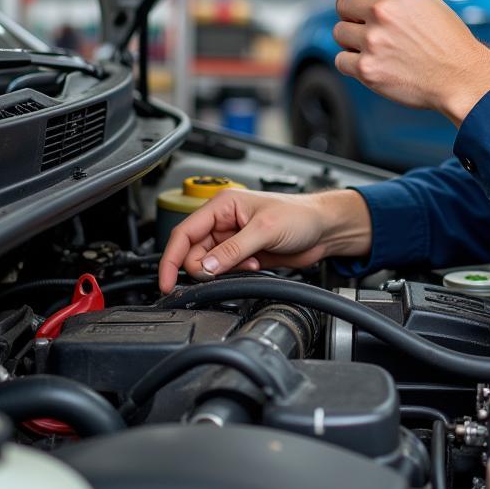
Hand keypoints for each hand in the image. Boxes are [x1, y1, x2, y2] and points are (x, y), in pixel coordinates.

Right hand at [158, 188, 371, 291]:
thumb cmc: (299, 215)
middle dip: (205, 268)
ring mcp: (232, 240)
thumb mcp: (264, 230)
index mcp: (222, 206)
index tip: (166, 282)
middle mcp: (223, 222)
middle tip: (227, 270)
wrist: (323, 229)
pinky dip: (236, 275)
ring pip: (209, 265)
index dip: (171, 259)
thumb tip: (204, 268)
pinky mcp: (243, 256)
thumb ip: (232, 250)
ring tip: (250, 263)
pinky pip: (226, 272)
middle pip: (193, 253)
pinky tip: (255, 266)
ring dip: (224, 272)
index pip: (184, 233)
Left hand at [328, 0, 489, 123]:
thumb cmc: (448, 41)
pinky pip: (341, 60)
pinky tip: (375, 63)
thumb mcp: (425, 1)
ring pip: (339, 32)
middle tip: (373, 27)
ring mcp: (373, 40)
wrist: (462, 78)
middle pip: (342, 4)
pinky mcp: (367, 69)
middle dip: (353, 14)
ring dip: (352, 39)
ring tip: (379, 47)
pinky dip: (353, 63)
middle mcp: (383, 10)